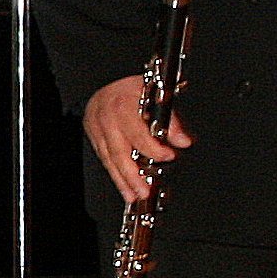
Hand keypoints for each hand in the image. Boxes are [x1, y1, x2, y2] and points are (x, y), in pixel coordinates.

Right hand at [83, 74, 191, 204]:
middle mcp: (109, 117)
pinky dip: (116, 177)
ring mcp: (98, 129)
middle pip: (120, 150)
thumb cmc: (134, 88)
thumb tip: (182, 140)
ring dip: (125, 180)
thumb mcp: (156, 94)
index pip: (139, 130)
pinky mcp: (94, 138)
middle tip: (147, 189)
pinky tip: (126, 189)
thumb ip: (170, 118)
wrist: (105, 82)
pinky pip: (105, 160)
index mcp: (125, 103)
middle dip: (134, 173)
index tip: (169, 155)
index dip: (154, 146)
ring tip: (137, 195)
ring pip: (111, 159)